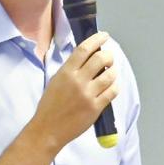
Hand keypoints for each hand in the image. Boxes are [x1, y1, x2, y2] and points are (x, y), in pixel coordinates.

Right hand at [28, 32, 116, 151]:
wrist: (48, 129)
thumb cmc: (50, 105)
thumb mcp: (56, 81)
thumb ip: (71, 69)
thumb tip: (87, 57)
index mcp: (66, 72)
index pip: (84, 49)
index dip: (96, 39)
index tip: (104, 36)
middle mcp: (78, 81)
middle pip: (100, 59)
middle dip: (109, 55)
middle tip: (109, 57)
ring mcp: (88, 94)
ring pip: (109, 75)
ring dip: (114, 70)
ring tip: (112, 71)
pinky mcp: (95, 107)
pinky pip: (112, 91)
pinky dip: (115, 86)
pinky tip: (113, 85)